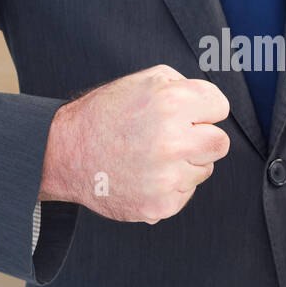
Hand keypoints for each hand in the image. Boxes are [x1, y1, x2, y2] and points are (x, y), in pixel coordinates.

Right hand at [39, 64, 230, 223]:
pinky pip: (186, 193)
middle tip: (172, 137)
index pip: (220, 107)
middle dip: (200, 138)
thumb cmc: (105, 115)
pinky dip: (170, 186)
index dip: (202, 109)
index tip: (187, 114)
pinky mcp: (161, 205)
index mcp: (172, 103)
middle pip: (220, 143)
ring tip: (151, 156)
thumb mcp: (144, 81)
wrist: (64, 153)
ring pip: (203, 169)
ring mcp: (167, 177)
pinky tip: (145, 175)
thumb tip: (211, 105)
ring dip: (184, 163)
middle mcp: (173, 140)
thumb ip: (183, 86)